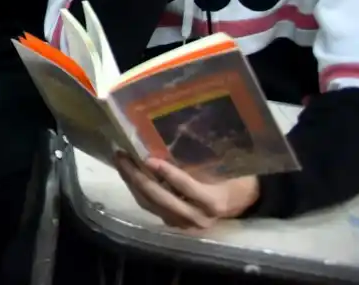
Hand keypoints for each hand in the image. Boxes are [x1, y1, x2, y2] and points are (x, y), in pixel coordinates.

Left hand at [115, 154, 259, 229]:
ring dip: (132, 183)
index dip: (168, 174)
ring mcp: (184, 224)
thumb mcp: (224, 167)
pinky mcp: (173, 224)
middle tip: (122, 156)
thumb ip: (202, 160)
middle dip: (139, 178)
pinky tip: (128, 174)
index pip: (188, 188)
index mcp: (213, 202)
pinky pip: (150, 207)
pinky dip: (137, 190)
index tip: (149, 159)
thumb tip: (176, 133)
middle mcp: (198, 218)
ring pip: (151, 205)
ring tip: (120, 161)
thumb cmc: (232, 177)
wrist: (239, 201)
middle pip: (162, 199)